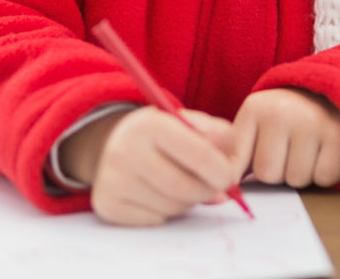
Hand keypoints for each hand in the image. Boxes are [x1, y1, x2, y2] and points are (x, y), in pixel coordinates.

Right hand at [59, 106, 239, 225]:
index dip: (222, 171)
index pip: (198, 154)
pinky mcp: (106, 204)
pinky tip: (160, 194)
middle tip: (214, 188)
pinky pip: (155, 219)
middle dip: (208, 192)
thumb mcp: (187, 121)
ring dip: (188, 202)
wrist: (113, 142)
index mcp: (150, 124)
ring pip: (172, 207)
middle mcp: (125, 150)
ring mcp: (112, 179)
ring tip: (182, 184)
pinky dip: (166, 212)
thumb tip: (232, 167)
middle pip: (185, 188)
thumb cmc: (162, 133)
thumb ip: (218, 135)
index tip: (230, 177)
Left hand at [232, 88, 339, 187]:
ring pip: (296, 180)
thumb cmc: (286, 119)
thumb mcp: (256, 125)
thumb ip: (238, 153)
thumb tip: (226, 186)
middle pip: (267, 174)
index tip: (254, 165)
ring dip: (302, 174)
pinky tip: (324, 153)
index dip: (245, 172)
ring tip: (307, 150)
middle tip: (288, 152)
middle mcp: (280, 112)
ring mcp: (310, 122)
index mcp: (254, 109)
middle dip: (278, 173)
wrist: (330, 95)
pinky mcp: (338, 136)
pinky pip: (325, 178)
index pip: (236, 163)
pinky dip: (325, 174)